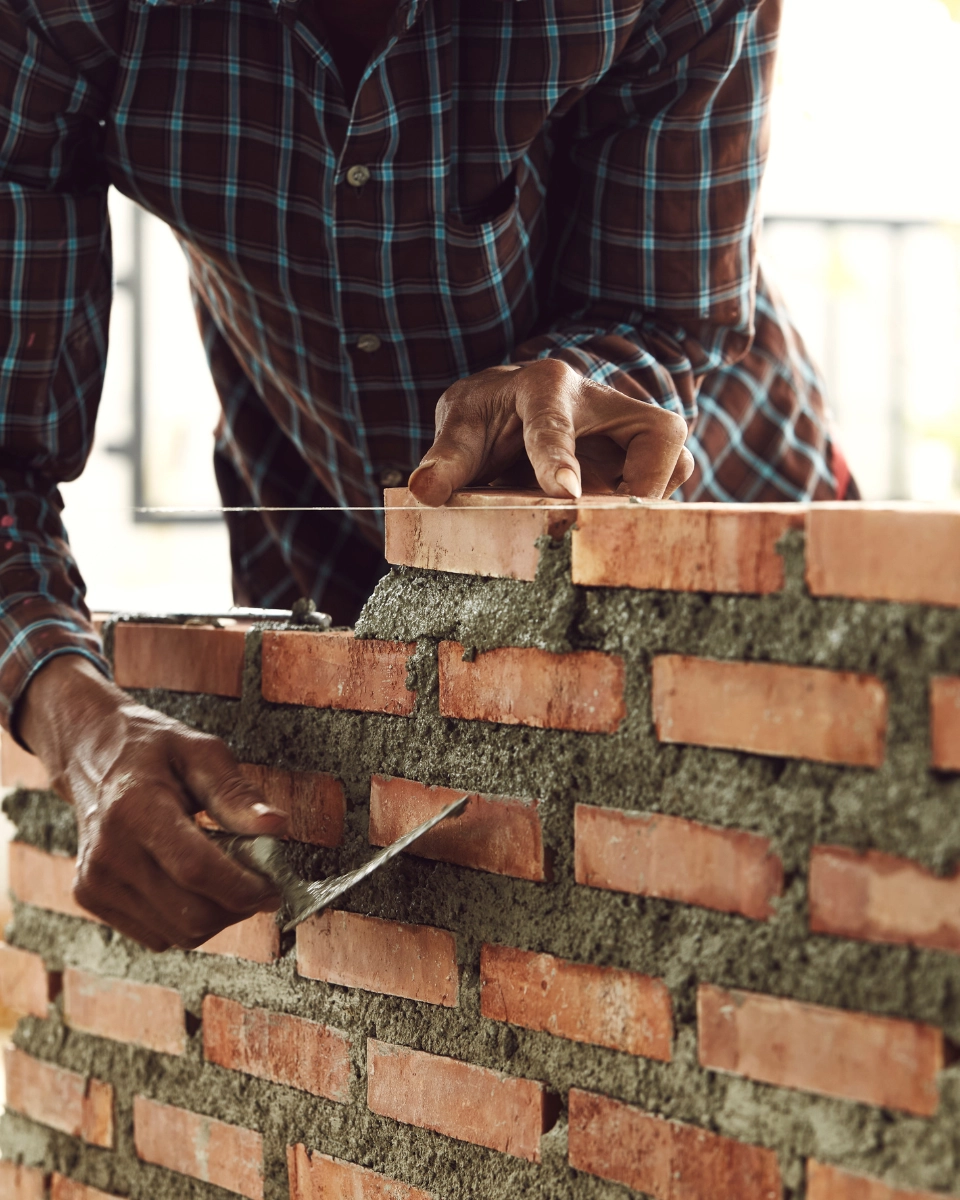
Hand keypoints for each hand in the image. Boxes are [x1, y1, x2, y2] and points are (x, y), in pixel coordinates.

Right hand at [19, 655, 287, 950]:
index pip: (195, 869)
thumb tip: (276, 826)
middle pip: (189, 913)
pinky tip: (193, 887)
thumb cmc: (155, 751)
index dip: (243, 887)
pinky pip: (158, 936)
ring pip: (178, 934)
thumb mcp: (203, 753)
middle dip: (238, 907)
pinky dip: (187, 922)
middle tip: (259, 884)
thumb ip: (237, 793)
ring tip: (226, 879)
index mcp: (135, 808)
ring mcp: (95, 881)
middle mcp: (108, 852)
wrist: (93, 757)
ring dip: (216, 917)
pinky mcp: (90, 899)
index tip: (273, 886)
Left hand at [408, 359, 694, 504]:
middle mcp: (599, 398)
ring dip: (650, 500)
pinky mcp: (647, 453)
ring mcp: (630, 425)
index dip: (559, 458)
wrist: (512, 403)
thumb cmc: (489, 415)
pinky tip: (618, 529)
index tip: (566, 496)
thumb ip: (446, 461)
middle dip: (642, 486)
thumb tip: (424, 494)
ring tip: (611, 533)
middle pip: (654, 436)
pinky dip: (651, 508)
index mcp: (544, 386)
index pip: (555, 422)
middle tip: (611, 529)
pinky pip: (671, 480)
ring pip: (673, 460)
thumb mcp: (460, 429)